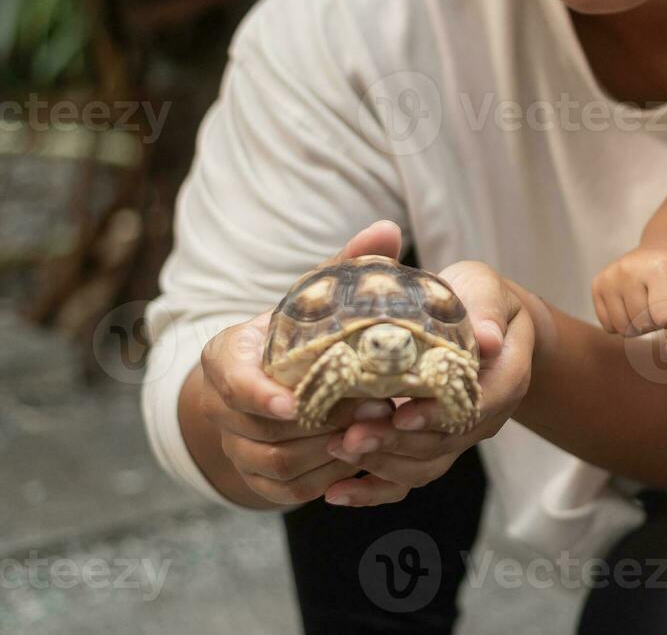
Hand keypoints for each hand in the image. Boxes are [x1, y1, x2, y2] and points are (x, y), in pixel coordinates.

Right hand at [194, 220, 402, 505]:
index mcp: (228, 357)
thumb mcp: (315, 297)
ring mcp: (238, 447)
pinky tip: (363, 459)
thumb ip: (346, 265)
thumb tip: (388, 228)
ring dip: (330, 452)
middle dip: (323, 422)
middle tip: (375, 407)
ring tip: (377, 430)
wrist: (272, 382)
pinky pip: (289, 491)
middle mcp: (224, 407)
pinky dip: (327, 478)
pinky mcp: (259, 480)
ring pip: (279, 464)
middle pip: (264, 431)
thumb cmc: (299, 332)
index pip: (233, 381)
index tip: (295, 402)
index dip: (259, 396)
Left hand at [320, 260, 534, 505]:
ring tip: (338, 450)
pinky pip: (407, 479)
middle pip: (446, 443)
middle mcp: (486, 415)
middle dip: (396, 443)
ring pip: (425, 466)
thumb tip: (488, 339)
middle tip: (350, 437)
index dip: (440, 414)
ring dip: (381, 463)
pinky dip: (372, 489)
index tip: (401, 413)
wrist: (479, 319)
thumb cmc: (476, 296)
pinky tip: (337, 491)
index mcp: (507, 375)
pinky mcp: (432, 446)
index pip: (480, 404)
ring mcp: (458, 436)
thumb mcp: (484, 288)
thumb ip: (486, 310)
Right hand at [592, 242, 666, 350]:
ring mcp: (610, 277)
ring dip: (639, 325)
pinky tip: (633, 303)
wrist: (666, 248)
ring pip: (623, 329)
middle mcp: (629, 270)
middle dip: (657, 322)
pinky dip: (624, 322)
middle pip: (642, 325)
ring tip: (649, 302)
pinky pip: (609, 326)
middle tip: (664, 301)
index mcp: (661, 270)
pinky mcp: (597, 284)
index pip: (666, 317)